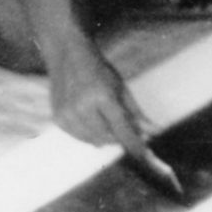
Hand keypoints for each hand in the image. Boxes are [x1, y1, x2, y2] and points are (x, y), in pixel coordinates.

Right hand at [48, 41, 156, 156]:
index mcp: (102, 96)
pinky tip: (93, 122)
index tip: (145, 155)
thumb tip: (152, 131)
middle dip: (120, 137)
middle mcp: (83, 107)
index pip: (121, 127)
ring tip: (109, 121)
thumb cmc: (99, 70)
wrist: (68, 57)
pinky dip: (89, 134)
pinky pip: (79, 137)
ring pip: (93, 140)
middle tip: (128, 130)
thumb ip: (135, 112)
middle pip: (107, 137)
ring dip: (105, 137)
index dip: (134, 143)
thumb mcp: (121, 86)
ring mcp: (68, 114)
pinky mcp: (58, 119)